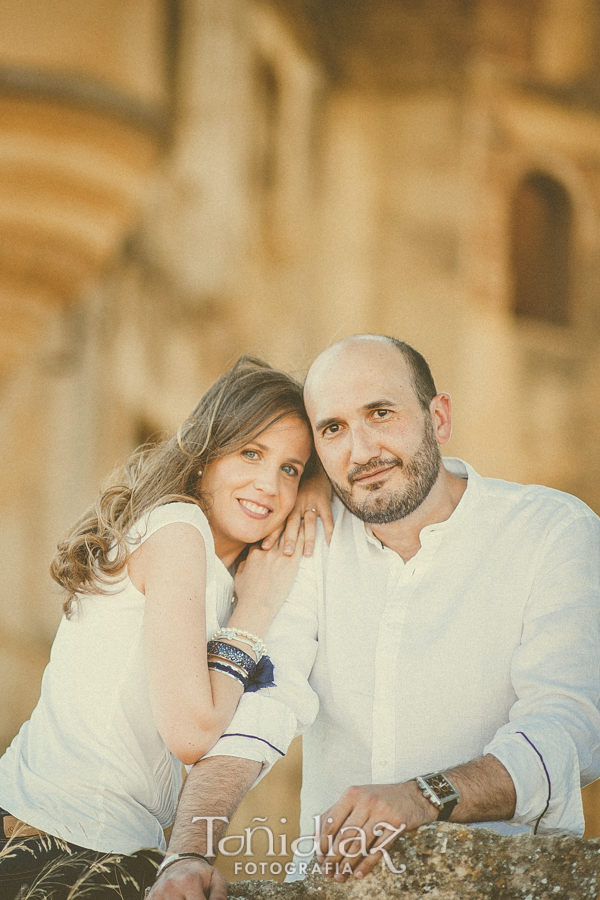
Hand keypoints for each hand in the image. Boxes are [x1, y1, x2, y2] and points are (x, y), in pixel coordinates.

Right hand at [145, 858, 226, 899]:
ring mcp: (158, 895)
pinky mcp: (150, 899)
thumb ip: (220, 896)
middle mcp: (171, 888)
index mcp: (189, 882)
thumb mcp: (216, 879)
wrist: (178, 862)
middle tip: (196, 898)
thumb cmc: (199, 873)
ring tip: (186, 898)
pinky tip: (178, 899)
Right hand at [233, 525, 304, 622]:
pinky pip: (299, 546)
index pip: (263, 537)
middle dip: (283, 523)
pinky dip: (304, 536)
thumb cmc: (246, 594)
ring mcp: (279, 557)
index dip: (269, 531)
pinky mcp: (290, 564)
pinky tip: (309, 529)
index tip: (275, 527)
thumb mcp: (238, 577)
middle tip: (290, 516)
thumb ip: (242, 565)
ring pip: (289, 535)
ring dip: (296, 525)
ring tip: (302, 517)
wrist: (256, 605)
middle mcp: (266, 551)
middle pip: (277, 532)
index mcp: (253, 553)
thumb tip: (245, 561)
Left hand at [262, 465, 333, 556]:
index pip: (278, 522)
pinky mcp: (324, 502)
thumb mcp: (290, 500)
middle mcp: (297, 505)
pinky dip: (328, 530)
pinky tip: (328, 542)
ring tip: (307, 554)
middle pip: (292, 524)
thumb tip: (267, 533)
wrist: (316, 471)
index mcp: (287, 506)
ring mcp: (311, 503)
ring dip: (308, 539)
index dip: (271, 535)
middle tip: (287, 554)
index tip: (264, 547)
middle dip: (289, 539)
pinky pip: (327, 518)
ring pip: (309, 523)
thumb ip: (283, 515)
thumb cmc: (300, 491)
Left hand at [317, 782, 436, 881]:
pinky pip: (377, 850)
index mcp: (352, 794)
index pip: (331, 821)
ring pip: (359, 845)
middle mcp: (366, 801)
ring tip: (340, 875)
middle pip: (344, 836)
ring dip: (347, 864)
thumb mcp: (358, 797)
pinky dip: (366, 865)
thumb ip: (338, 812)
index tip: (320, 855)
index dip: (323, 842)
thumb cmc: (381, 798)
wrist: (414, 795)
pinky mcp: (396, 826)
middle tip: (327, 870)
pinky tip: (358, 874)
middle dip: (333, 857)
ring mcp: (382, 814)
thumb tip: (318, 835)